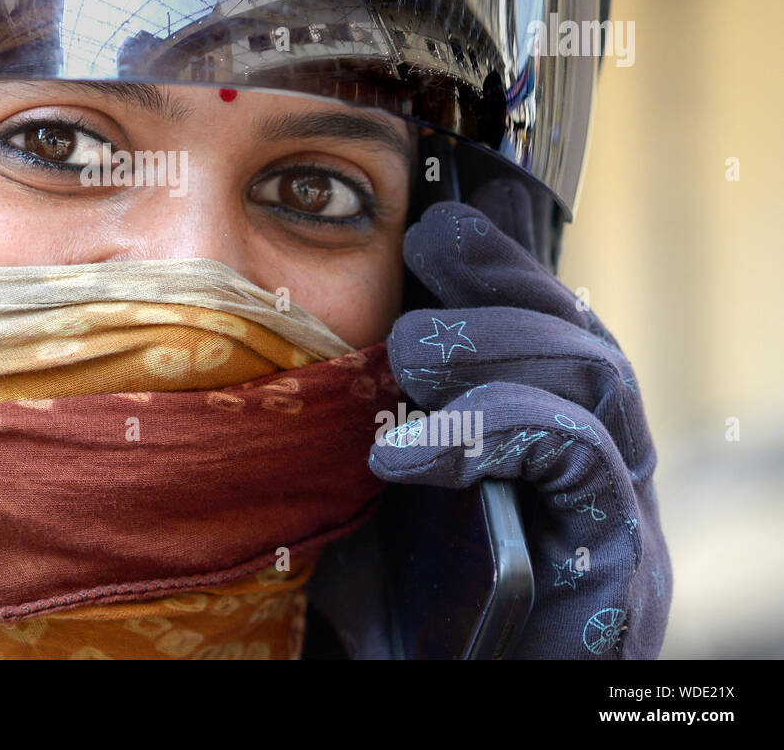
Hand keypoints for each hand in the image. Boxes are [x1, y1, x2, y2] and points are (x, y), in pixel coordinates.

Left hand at [369, 178, 671, 657]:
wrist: (424, 692)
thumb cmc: (390, 607)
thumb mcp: (358, 488)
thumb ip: (355, 411)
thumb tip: (299, 319)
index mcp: (541, 433)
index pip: (546, 318)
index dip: (496, 260)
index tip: (426, 226)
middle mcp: (593, 464)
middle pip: (580, 330)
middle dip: (498, 285)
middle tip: (414, 290)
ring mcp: (616, 513)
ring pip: (592, 374)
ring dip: (490, 346)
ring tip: (406, 363)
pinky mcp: (619, 567)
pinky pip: (580, 458)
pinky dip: (491, 431)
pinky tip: (406, 454)